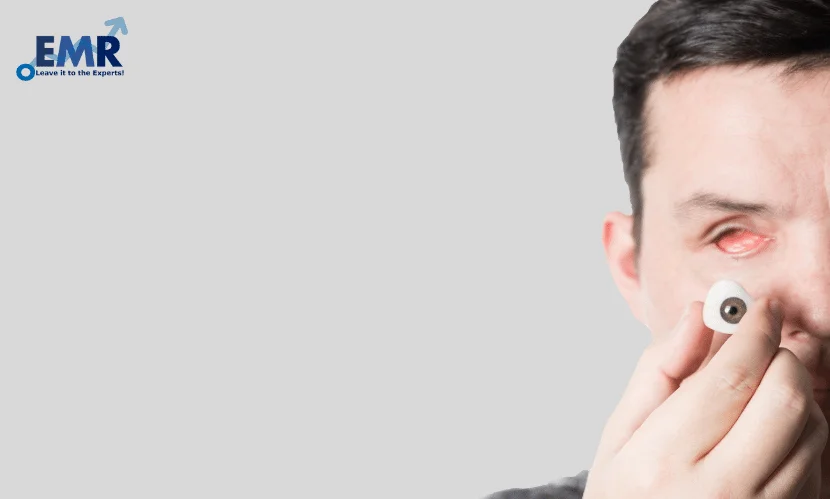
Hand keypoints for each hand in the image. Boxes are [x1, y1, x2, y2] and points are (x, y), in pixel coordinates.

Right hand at [582, 298, 827, 497]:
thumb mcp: (620, 436)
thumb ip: (658, 371)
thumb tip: (698, 317)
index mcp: (664, 459)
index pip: (731, 377)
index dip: (753, 331)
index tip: (760, 308)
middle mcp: (718, 490)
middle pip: (784, 398)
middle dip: (784, 356)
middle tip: (766, 343)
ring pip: (812, 429)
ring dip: (796, 393)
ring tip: (763, 388)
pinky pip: (819, 465)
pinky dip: (805, 432)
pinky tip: (772, 427)